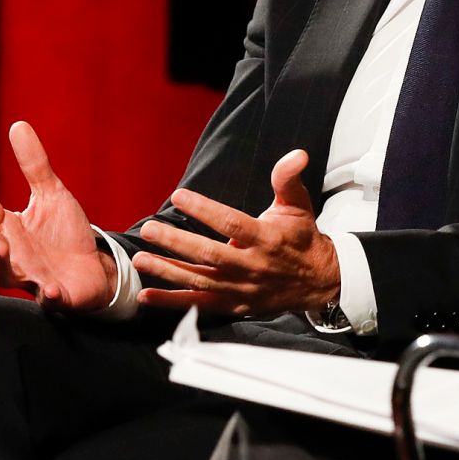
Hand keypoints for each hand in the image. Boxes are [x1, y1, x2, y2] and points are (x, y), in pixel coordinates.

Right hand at [0, 120, 114, 311]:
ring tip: (2, 247)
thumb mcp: (52, 195)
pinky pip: (47, 300)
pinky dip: (46, 296)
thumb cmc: (65, 234)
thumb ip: (34, 166)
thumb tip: (18, 124)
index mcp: (8, 227)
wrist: (95, 268)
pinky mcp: (55, 296)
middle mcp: (12, 253)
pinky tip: (48, 289)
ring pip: (3, 273)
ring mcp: (31, 276)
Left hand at [131, 149, 340, 317]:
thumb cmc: (301, 239)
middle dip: (176, 242)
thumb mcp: (298, 205)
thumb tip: (296, 154)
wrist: (317, 281)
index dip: (204, 210)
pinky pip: (199, 304)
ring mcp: (242, 289)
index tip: (179, 196)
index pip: (231, 223)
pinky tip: (147, 295)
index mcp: (267, 239)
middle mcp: (253, 266)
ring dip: (168, 271)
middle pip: (209, 254)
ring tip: (141, 258)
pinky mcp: (235, 305)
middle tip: (150, 229)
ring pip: (200, 280)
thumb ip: (288, 179)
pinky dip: (172, 301)